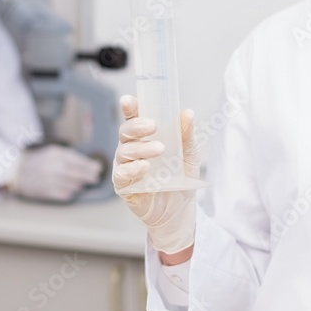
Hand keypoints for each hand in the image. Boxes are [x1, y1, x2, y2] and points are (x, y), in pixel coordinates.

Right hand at [10, 144, 102, 200]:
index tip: (98, 168)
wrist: (17, 171)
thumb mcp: (53, 152)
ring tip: (84, 184)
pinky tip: (73, 190)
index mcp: (57, 155)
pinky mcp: (47, 192)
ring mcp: (51, 181)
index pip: (79, 161)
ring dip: (81, 185)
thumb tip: (89, 165)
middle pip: (79, 174)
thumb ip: (69, 157)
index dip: (90, 166)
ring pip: (74, 185)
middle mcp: (55, 167)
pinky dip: (71, 193)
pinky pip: (65, 194)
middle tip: (95, 179)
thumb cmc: (38, 159)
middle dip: (89, 177)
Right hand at [113, 95, 198, 254]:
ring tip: (159, 150)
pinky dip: (132, 169)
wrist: (180, 209)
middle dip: (136, 126)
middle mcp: (132, 149)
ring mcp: (126, 167)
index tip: (129, 100)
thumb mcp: (189, 154)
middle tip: (153, 126)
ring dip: (141, 148)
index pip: (133, 118)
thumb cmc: (180, 176)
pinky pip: (121, 174)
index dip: (129, 108)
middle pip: (125, 132)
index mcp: (144, 137)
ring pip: (124, 152)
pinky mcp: (124, 186)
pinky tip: (145, 167)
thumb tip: (187, 113)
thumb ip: (186, 135)